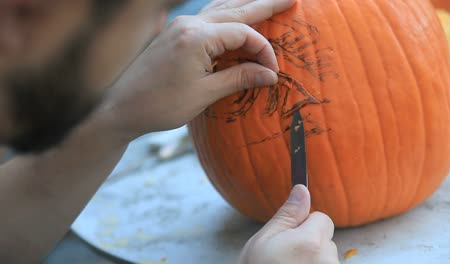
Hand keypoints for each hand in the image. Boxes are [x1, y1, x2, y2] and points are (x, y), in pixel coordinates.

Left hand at [106, 0, 295, 137]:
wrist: (121, 107)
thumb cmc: (160, 104)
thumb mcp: (204, 94)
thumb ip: (238, 78)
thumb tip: (270, 74)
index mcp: (197, 37)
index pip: (243, 34)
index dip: (263, 52)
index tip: (272, 74)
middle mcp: (189, 24)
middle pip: (236, 9)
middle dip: (265, 5)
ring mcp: (180, 26)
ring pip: (221, 8)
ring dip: (246, 5)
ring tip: (268, 0)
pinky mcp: (175, 33)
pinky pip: (208, 18)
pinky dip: (227, 14)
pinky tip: (235, 13)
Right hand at [238, 185, 338, 263]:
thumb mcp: (264, 242)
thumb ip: (287, 216)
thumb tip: (302, 190)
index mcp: (311, 242)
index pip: (323, 218)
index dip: (305, 224)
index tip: (290, 238)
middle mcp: (328, 260)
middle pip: (326, 239)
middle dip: (310, 243)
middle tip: (285, 258)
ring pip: (327, 258)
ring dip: (313, 261)